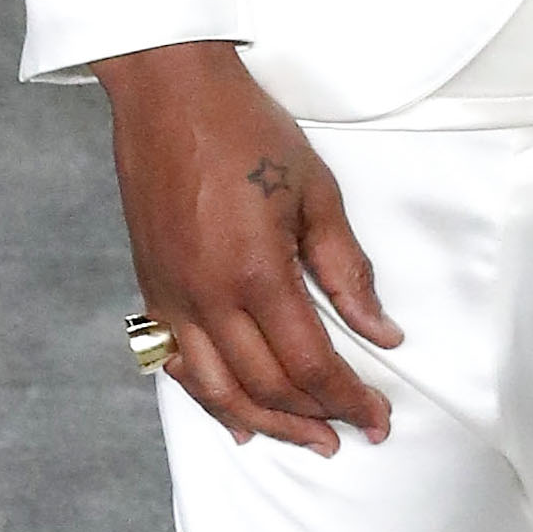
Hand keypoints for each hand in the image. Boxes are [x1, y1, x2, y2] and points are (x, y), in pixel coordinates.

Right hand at [96, 41, 400, 451]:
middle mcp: (207, 297)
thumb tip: (382, 333)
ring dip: (265, 423)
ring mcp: (171, 297)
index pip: (310, 365)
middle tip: (352, 433)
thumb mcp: (317, 192)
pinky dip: (208, 398)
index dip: (349, 400)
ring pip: (217, 391)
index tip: (378, 417)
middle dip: (315, 419)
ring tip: (304, 439)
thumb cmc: (246, 130)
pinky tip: (234, 418)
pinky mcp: (150, 287)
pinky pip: (176, 364)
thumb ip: (348, 271)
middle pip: (265, 389)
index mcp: (255, 273)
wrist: (169, 91)